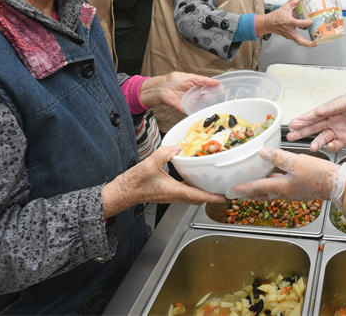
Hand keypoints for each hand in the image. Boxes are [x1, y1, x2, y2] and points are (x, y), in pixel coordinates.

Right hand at [102, 145, 224, 217]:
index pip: (197, 196)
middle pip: (198, 199)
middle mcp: (174, 196)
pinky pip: (184, 192)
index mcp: (174, 191)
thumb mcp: (149, 164)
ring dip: (202, 192)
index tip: (223, 198)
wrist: (121, 192)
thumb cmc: (133, 183)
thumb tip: (177, 147)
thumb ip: (164, 154)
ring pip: (191, 196)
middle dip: (211, 196)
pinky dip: (192, 187)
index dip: (212, 197)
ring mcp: (170, 195)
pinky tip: (192, 177)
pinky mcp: (166, 193)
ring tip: (212, 183)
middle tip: (222, 189)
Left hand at [139, 72, 219, 111]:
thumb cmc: (174, 80)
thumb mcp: (191, 78)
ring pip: (202, 105)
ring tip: (214, 105)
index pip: (209, 88)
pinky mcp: (185, 108)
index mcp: (197, 86)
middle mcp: (195, 95)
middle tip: (218, 98)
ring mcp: (191, 102)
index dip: (216, 90)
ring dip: (207, 106)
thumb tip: (216, 82)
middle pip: (207, 98)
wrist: (162, 88)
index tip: (223, 91)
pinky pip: (193, 112)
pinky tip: (204, 113)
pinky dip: (198, 113)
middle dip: (213, 98)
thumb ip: (203, 80)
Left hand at [229, 148, 338, 201]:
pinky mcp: (301, 189)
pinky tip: (275, 177)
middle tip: (237, 193)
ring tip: (252, 186)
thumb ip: (279, 157)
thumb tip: (263, 152)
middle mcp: (285, 192)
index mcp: (281, 187)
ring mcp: (293, 192)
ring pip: (271, 192)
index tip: (231, 191)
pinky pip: (281, 188)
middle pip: (262, 194)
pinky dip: (273, 184)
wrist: (338, 185)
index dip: (243, 188)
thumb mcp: (297, 162)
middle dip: (249, 194)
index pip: (257, 188)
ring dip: (260, 190)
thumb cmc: (319, 175)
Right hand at [258, 0, 315, 46]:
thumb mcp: (284, 8)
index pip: (299, 23)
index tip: (311, 21)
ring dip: (307, 43)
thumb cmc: (275, 17)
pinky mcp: (289, 37)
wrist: (268, 24)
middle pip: (300, 40)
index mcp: (289, 22)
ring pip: (299, 41)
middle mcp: (290, 30)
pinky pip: (297, 40)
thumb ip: (293, 3)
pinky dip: (303, 40)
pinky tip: (309, 39)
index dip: (306, 23)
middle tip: (315, 43)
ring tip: (315, 43)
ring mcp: (289, 35)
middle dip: (308, 43)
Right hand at [286, 91, 345, 151]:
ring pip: (323, 137)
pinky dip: (331, 146)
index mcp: (333, 109)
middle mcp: (334, 120)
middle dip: (303, 132)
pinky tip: (328, 146)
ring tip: (312, 146)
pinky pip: (336, 145)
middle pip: (315, 127)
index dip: (303, 119)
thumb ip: (332, 107)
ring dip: (316, 142)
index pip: (314, 115)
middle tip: (291, 136)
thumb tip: (318, 111)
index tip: (292, 123)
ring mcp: (340, 131)